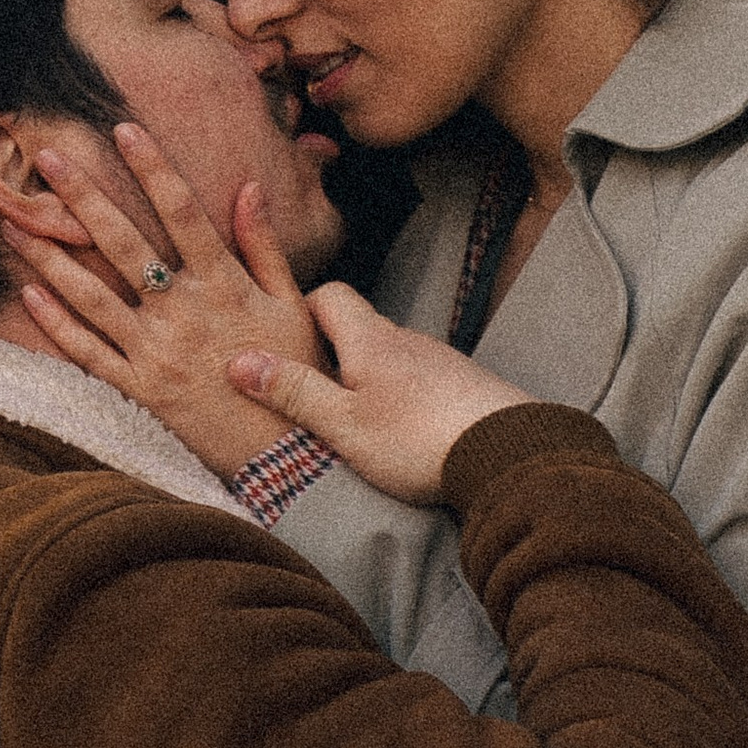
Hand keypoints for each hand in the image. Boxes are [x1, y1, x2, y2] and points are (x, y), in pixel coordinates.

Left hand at [14, 121, 324, 477]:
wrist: (287, 456)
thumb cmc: (297, 374)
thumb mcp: (293, 305)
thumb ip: (265, 246)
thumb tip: (249, 187)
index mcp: (224, 285)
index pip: (183, 211)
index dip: (153, 167)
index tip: (125, 129)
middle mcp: (183, 312)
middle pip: (125, 243)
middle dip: (83, 196)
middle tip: (46, 157)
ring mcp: (156, 352)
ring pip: (93, 296)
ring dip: (50, 257)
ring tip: (14, 221)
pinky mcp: (139, 390)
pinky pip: (89, 353)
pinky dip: (58, 324)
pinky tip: (28, 293)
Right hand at [227, 285, 531, 505]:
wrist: (509, 453)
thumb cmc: (419, 440)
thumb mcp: (343, 423)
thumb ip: (294, 393)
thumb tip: (238, 362)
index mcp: (371, 340)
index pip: (330, 295)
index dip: (302, 308)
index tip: (283, 339)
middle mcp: (407, 340)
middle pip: (360, 328)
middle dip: (330, 350)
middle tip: (308, 389)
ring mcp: (440, 362)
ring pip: (391, 357)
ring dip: (367, 377)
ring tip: (352, 419)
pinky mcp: (464, 387)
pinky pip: (420, 379)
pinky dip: (401, 395)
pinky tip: (401, 432)